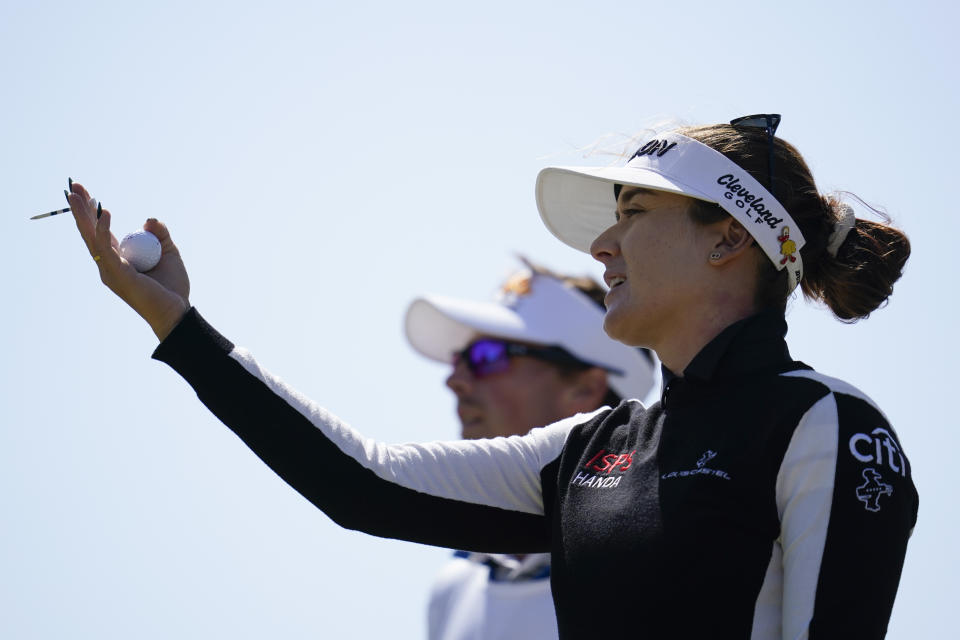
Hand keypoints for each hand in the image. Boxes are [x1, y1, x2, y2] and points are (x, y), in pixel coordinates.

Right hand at [67, 181, 190, 340]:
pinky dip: (103, 230)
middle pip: (89, 232)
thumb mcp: (169, 251)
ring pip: (92, 238)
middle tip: (73, 185)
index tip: (84, 190)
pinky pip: (107, 249)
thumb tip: (147, 220)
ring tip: (77, 194)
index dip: (92, 211)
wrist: (177, 310)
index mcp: (118, 257)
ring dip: (83, 215)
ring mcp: (110, 269)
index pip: (99, 230)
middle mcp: (109, 263)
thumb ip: (160, 233)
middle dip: (80, 209)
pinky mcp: (117, 274)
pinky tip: (104, 213)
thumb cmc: (171, 286)